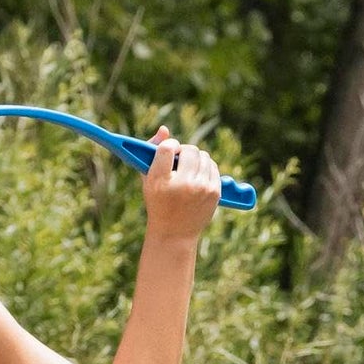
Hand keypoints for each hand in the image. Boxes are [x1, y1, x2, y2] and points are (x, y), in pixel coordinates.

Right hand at [141, 123, 220, 240]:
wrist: (174, 233)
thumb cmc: (158, 203)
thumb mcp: (149, 180)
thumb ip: (154, 153)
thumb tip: (165, 129)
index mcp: (161, 182)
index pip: (168, 147)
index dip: (168, 146)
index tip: (168, 153)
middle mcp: (183, 185)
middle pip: (190, 149)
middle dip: (184, 152)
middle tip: (179, 164)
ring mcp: (201, 189)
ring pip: (203, 156)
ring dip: (196, 159)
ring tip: (188, 172)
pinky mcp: (214, 192)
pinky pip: (213, 166)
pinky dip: (206, 168)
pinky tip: (197, 178)